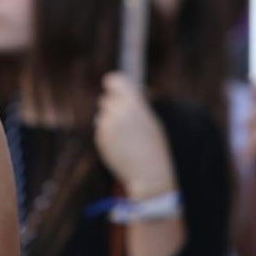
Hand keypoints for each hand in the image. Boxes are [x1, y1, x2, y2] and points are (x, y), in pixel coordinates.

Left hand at [94, 72, 176, 198]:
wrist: (148, 174)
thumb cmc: (155, 147)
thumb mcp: (153, 120)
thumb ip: (138, 104)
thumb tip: (131, 92)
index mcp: (134, 104)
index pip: (114, 81)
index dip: (113, 83)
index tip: (113, 86)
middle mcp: (117, 111)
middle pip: (106, 99)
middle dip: (113, 105)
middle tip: (126, 119)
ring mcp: (106, 125)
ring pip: (102, 115)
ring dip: (110, 121)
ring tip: (127, 137)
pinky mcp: (99, 138)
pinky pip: (100, 130)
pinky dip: (108, 135)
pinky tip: (121, 146)